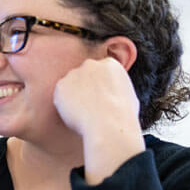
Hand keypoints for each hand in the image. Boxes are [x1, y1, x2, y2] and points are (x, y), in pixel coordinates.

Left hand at [52, 58, 144, 184]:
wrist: (109, 124)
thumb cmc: (122, 116)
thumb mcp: (129, 96)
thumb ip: (116, 89)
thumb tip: (113, 95)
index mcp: (110, 64)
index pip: (100, 71)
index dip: (98, 86)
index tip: (99, 98)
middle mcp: (91, 64)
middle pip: (83, 76)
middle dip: (84, 88)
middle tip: (89, 107)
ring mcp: (74, 73)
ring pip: (70, 86)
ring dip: (73, 97)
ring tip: (84, 113)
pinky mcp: (61, 85)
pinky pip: (60, 97)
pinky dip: (64, 106)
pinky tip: (75, 115)